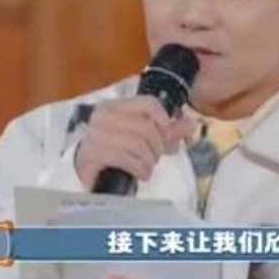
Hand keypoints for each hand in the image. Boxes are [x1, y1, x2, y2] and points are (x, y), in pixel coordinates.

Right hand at [74, 96, 195, 189]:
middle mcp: (102, 116)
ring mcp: (94, 134)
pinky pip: (125, 158)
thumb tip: (191, 123)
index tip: (165, 138)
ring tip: (146, 167)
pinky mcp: (91, 153)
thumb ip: (166, 130)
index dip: (164, 122)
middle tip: (154, 158)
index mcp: (114, 106)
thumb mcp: (143, 139)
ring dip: (148, 161)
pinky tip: (140, 174)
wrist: (86, 175)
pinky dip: (139, 169)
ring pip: (137, 144)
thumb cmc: (115, 153)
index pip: (148, 103)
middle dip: (157, 147)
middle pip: (146, 127)